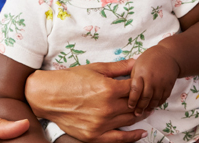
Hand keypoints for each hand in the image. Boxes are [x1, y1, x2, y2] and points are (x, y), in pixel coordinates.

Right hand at [26, 60, 147, 142]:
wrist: (48, 95)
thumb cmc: (70, 79)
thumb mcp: (95, 69)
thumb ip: (118, 67)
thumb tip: (137, 62)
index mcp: (108, 89)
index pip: (135, 88)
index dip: (142, 85)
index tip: (145, 83)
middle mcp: (107, 108)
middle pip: (135, 105)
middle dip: (144, 100)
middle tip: (150, 98)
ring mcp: (101, 124)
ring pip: (130, 120)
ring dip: (141, 115)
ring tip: (147, 110)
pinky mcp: (94, 136)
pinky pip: (119, 139)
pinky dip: (132, 137)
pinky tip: (142, 133)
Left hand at [128, 47, 179, 114]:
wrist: (169, 55)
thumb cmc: (150, 59)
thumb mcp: (137, 65)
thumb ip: (133, 78)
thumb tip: (127, 92)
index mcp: (141, 73)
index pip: (135, 90)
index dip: (132, 100)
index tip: (129, 106)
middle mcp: (152, 79)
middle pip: (145, 97)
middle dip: (140, 107)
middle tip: (136, 113)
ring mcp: (161, 83)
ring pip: (155, 100)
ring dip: (149, 107)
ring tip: (144, 112)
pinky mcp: (169, 86)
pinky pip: (163, 98)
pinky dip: (157, 104)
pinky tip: (152, 106)